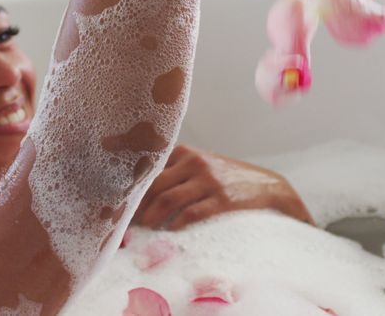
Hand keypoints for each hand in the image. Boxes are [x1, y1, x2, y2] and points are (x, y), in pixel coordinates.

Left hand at [132, 145, 314, 229]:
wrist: (267, 186)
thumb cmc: (227, 178)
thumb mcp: (201, 165)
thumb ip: (174, 171)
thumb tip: (138, 191)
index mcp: (186, 153)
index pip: (149, 167)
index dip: (131, 186)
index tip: (116, 201)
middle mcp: (195, 163)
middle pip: (153, 185)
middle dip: (136, 206)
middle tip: (125, 222)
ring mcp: (209, 181)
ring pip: (167, 199)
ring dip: (150, 217)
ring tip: (143, 229)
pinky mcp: (222, 200)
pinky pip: (191, 214)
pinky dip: (175, 224)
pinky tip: (168, 231)